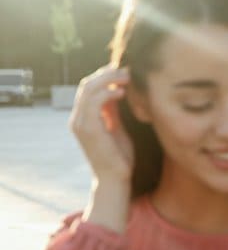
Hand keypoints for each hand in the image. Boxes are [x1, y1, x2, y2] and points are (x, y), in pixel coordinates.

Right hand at [69, 65, 134, 184]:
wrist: (115, 180)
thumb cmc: (119, 158)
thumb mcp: (116, 129)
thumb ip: (113, 112)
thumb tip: (117, 92)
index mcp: (83, 118)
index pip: (88, 88)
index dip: (104, 76)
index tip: (122, 70)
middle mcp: (77, 118)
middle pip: (86, 84)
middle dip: (107, 73)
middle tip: (127, 70)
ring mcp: (80, 123)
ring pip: (88, 89)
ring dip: (109, 79)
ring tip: (127, 78)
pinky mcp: (88, 129)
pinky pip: (94, 102)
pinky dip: (107, 93)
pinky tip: (122, 93)